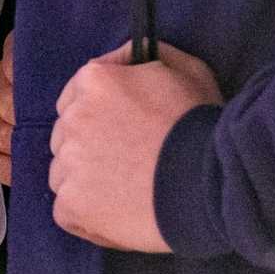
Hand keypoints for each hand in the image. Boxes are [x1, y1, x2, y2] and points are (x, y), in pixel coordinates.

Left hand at [46, 41, 222, 253]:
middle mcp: (72, 119)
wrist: (211, 183)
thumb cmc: (201, 124)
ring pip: (63, 173)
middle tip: (128, 162)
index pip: (77, 96)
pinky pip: (66, 211)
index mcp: (93, 81)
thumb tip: (126, 59)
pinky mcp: (71, 206)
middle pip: (66, 135)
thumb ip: (146, 58)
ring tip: (126, 191)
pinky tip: (117, 214)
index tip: (121, 130)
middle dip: (90, 146)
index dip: (99, 114)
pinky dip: (86, 216)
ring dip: (86, 181)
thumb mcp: (185, 69)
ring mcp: (68, 165)